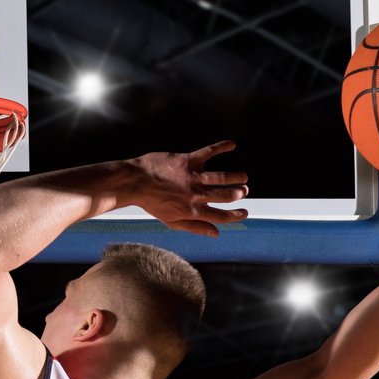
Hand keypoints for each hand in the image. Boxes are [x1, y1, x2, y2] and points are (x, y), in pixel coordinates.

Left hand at [129, 140, 249, 236]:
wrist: (134, 182)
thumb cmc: (152, 202)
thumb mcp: (172, 221)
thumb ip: (196, 228)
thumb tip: (216, 234)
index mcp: (192, 211)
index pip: (220, 216)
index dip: (235, 215)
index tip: (244, 213)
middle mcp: (195, 195)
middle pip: (225, 196)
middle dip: (238, 194)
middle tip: (244, 191)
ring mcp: (193, 177)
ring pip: (222, 177)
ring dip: (236, 177)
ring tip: (243, 176)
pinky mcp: (188, 160)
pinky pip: (209, 152)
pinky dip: (222, 147)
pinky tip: (232, 144)